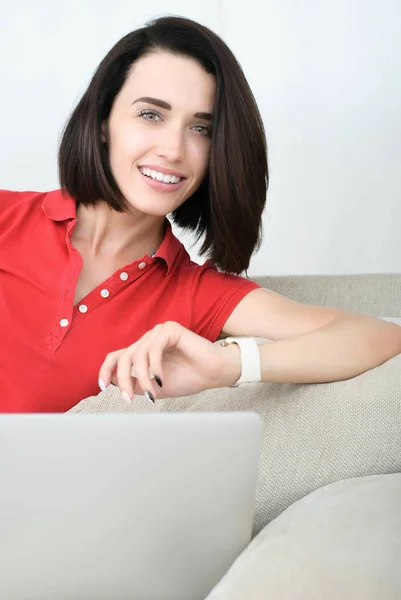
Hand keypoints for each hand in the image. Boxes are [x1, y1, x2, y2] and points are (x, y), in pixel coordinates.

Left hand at [98, 321, 240, 402]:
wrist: (215, 374)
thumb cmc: (189, 379)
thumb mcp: (154, 387)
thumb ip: (134, 384)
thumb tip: (112, 383)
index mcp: (143, 351)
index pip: (116, 356)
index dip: (106, 370)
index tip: (101, 387)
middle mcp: (148, 339)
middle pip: (123, 356)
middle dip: (123, 379)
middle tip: (129, 398)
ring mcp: (159, 332)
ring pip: (137, 354)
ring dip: (142, 377)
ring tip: (152, 392)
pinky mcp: (170, 329)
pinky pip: (153, 348)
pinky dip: (154, 367)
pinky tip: (161, 379)